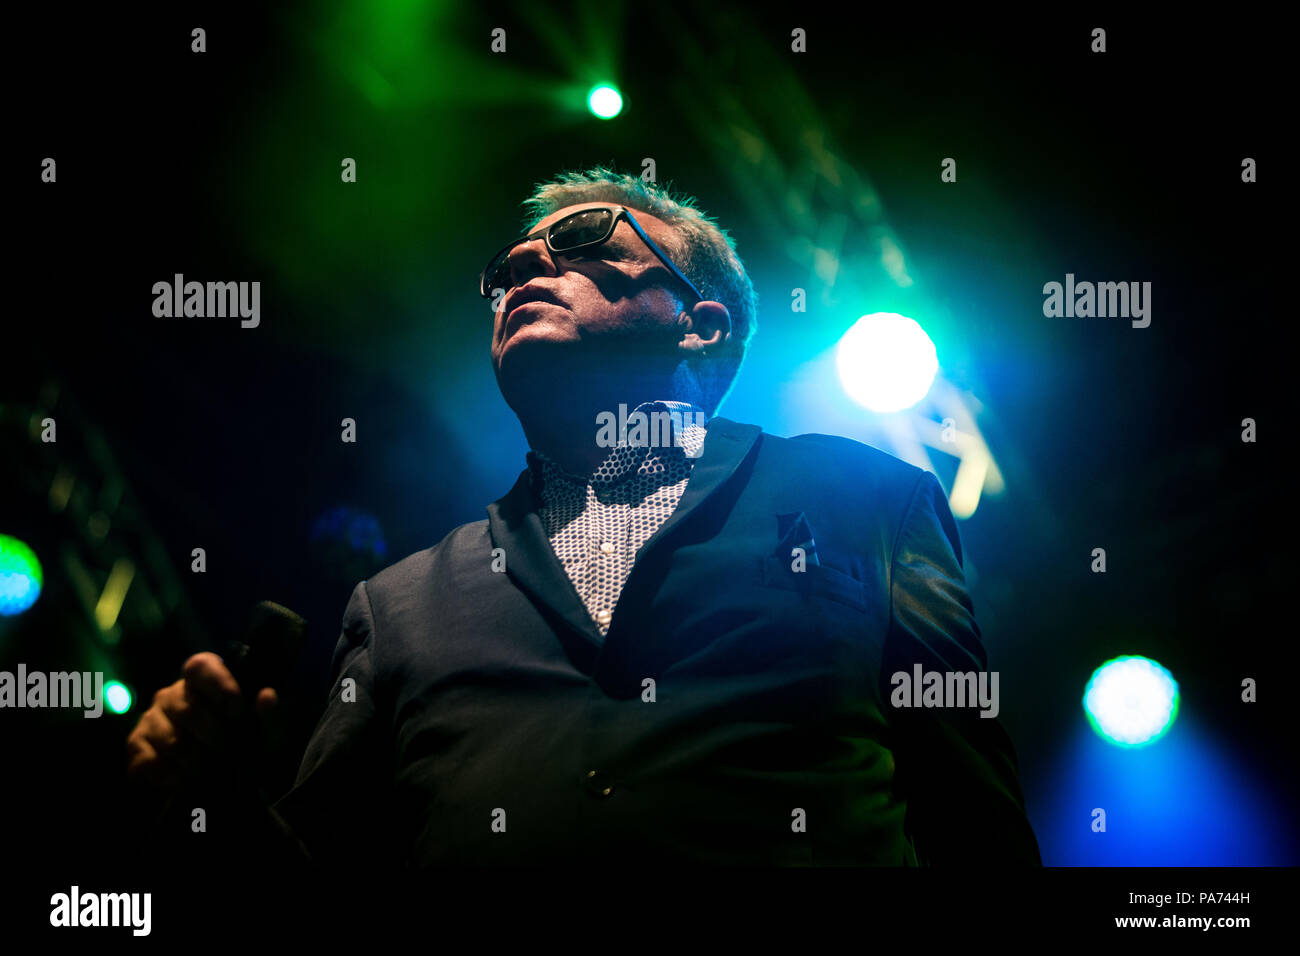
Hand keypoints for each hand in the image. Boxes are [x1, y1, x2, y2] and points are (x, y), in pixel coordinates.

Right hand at [125, 652, 277, 792]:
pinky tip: (190, 781)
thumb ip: (266, 713)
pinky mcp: (135, 745)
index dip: (221, 686)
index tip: (239, 712)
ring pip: (173, 742)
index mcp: (201, 681)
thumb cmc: (238, 745)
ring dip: (199, 764)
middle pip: (190, 710)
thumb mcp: (260, 731)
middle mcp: (171, 694)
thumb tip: (268, 696)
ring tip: (215, 773)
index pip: (200, 667)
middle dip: (217, 738)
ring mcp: (150, 719)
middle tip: (233, 756)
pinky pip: (152, 763)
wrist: (217, 782)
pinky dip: (176, 778)